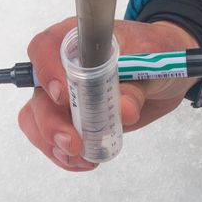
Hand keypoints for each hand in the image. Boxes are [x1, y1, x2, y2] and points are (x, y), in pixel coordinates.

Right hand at [17, 17, 197, 170]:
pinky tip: (86, 160)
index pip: (45, 48)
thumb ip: (135, 86)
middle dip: (50, 123)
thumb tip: (124, 109)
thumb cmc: (155, 54)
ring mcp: (62, 96)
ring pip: (37, 119)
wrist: (164, 73)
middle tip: (73, 143)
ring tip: (82, 157)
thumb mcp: (151, 64)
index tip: (62, 96)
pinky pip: (50, 139)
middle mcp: (60, 67)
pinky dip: (64, 155)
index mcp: (76, 41)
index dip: (46, 71)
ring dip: (53, 144)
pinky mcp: (70, 120)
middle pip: (38, 93)